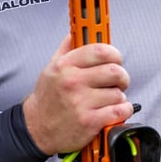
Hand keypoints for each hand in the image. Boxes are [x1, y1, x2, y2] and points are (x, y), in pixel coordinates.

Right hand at [23, 35, 133, 154]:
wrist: (37, 129)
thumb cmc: (47, 99)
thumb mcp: (50, 69)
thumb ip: (66, 49)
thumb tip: (77, 32)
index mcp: (65, 66)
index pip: (100, 51)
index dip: (114, 54)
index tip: (116, 59)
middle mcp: (72, 82)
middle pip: (114, 71)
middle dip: (122, 77)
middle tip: (118, 81)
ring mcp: (81, 103)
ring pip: (118, 93)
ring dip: (119, 97)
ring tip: (108, 100)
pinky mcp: (90, 122)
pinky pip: (120, 111)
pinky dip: (123, 110)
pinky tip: (115, 111)